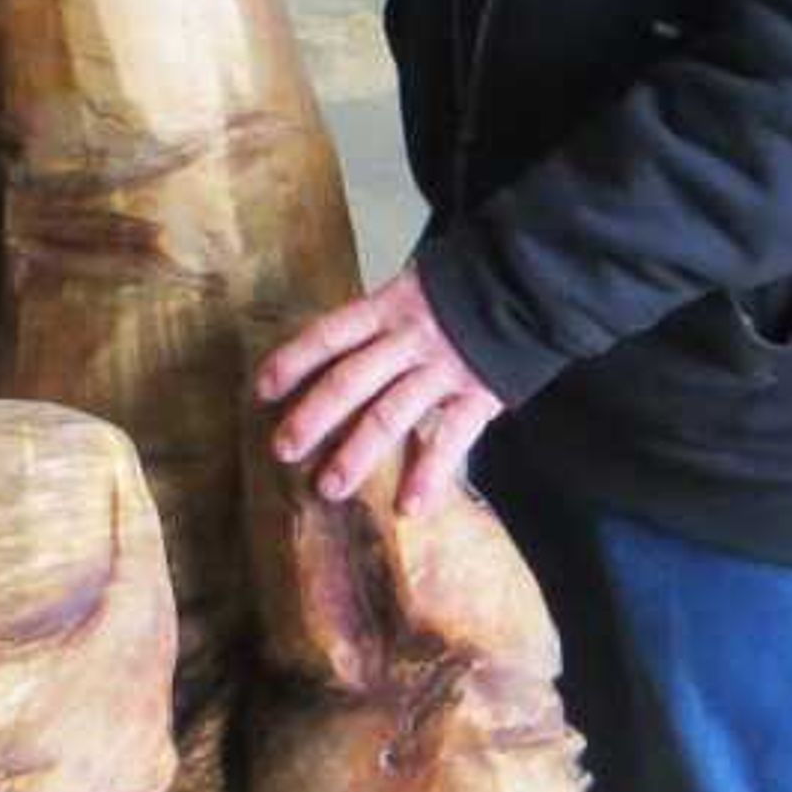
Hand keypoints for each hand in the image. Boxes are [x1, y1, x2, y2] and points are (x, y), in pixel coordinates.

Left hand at [256, 267, 502, 515]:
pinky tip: (409, 507)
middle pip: (351, 379)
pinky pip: (451, 439)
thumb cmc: (459, 295)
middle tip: (283, 449)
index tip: (263, 389)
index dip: (295, 360)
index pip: (331, 334)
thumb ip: (377, 324)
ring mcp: (444, 368)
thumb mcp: (413, 292)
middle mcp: (410, 338)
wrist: (528, 285)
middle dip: (314, 416)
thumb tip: (326, 359)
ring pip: (391, 414)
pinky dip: (429, 475)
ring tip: (330, 488)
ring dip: (357, 453)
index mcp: (389, 307)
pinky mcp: (479, 394)